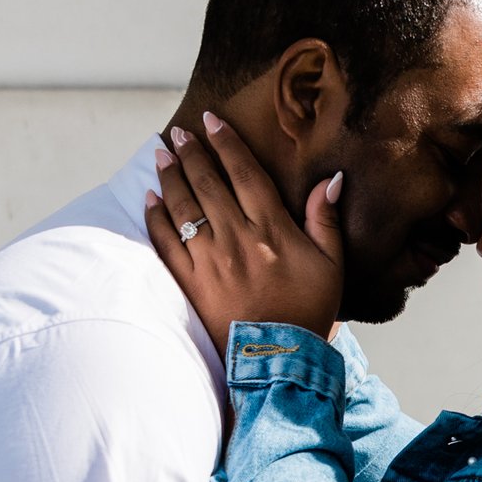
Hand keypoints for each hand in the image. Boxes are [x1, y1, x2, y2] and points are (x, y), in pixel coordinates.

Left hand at [143, 112, 344, 354]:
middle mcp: (237, 239)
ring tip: (162, 155)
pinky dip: (155, 218)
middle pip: (208, 184)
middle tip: (180, 133)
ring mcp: (209, 261)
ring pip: (183, 208)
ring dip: (170, 177)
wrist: (278, 360)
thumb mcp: (332, 265)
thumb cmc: (309, 312)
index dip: (227, 144)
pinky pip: (166, 243)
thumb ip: (326, 219)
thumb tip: (330, 178)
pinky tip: (149, 200)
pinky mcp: (189, 283)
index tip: (213, 121)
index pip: (245, 174)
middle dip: (191, 153)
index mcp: (272, 230)